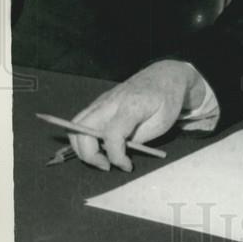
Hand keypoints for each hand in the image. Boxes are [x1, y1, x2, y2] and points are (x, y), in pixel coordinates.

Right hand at [69, 60, 204, 171]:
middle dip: (88, 154)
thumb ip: (139, 138)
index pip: (112, 134)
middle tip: (106, 165)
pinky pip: (82, 122)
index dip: (116, 156)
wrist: (165, 75)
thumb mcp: (162, 123)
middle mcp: (111, 101)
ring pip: (76, 125)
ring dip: (82, 147)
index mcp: (131, 105)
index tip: (127, 166)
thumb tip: (119, 153)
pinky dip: (84, 138)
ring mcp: (102, 100)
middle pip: (82, 129)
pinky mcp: (99, 103)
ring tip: (101, 158)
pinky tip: (101, 146)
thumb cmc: (167, 99)